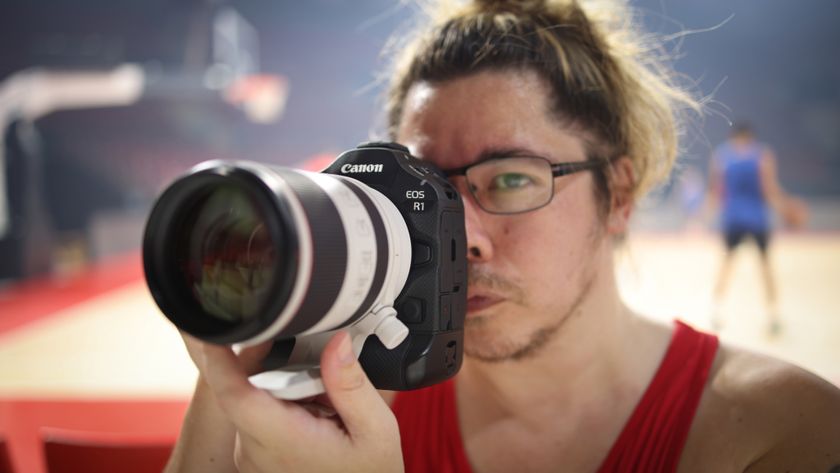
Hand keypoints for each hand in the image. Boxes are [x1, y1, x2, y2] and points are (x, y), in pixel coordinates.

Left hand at [192, 331, 403, 472]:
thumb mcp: (376, 430)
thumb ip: (352, 384)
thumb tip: (336, 340)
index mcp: (283, 440)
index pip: (234, 394)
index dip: (218, 357)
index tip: (214, 327)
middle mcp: (256, 449)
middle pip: (245, 386)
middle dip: (275, 362)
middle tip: (317, 366)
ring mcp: (253, 453)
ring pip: (252, 396)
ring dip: (284, 384)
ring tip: (326, 401)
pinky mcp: (256, 453)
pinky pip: (260, 412)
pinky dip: (285, 401)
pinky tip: (317, 413)